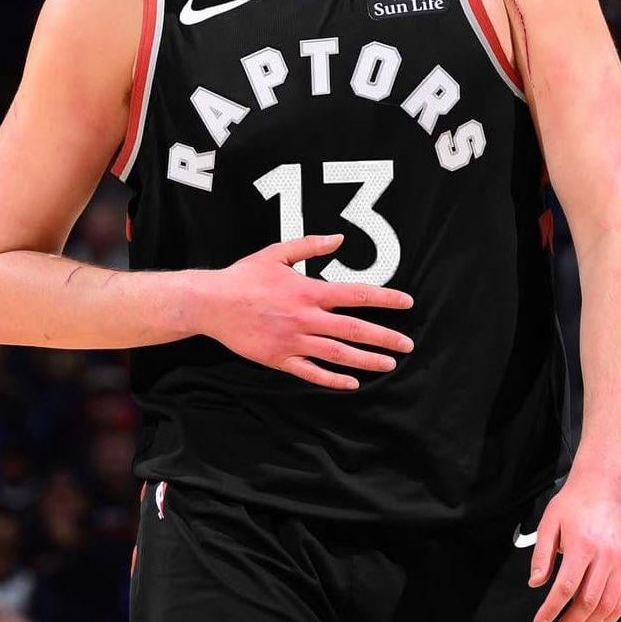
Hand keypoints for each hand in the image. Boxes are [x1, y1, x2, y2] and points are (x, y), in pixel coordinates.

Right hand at [197, 232, 414, 390]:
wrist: (212, 303)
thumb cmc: (244, 276)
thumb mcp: (277, 253)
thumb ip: (311, 245)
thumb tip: (339, 238)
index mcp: (309, 291)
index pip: (356, 295)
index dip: (385, 299)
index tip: (407, 302)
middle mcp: (306, 318)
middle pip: (355, 330)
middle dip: (385, 338)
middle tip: (408, 344)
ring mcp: (294, 341)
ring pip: (338, 354)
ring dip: (367, 361)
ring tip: (389, 365)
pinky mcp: (280, 359)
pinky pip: (312, 372)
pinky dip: (334, 379)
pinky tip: (352, 383)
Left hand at [528, 469, 620, 621]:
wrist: (604, 488)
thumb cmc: (572, 505)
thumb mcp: (549, 522)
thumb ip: (541, 555)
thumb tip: (535, 584)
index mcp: (583, 546)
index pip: (565, 589)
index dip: (551, 610)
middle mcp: (605, 558)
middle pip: (587, 603)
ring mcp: (620, 564)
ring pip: (607, 608)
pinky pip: (620, 603)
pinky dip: (606, 621)